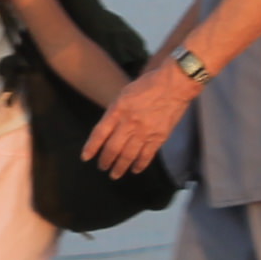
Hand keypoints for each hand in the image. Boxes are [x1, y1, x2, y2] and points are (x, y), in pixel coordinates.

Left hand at [84, 61, 196, 177]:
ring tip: (115, 174)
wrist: (174, 85)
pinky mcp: (159, 137)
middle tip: (102, 167)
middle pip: (112, 148)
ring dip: (120, 167)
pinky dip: (140, 165)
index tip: (86, 157)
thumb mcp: (124, 94)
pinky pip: (147, 156)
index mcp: (118, 110)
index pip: (99, 133)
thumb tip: (108, 129)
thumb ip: (115, 112)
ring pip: (128, 155)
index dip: (91, 147)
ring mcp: (144, 131)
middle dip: (105, 160)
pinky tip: (135, 170)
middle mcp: (129, 123)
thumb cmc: (148, 85)